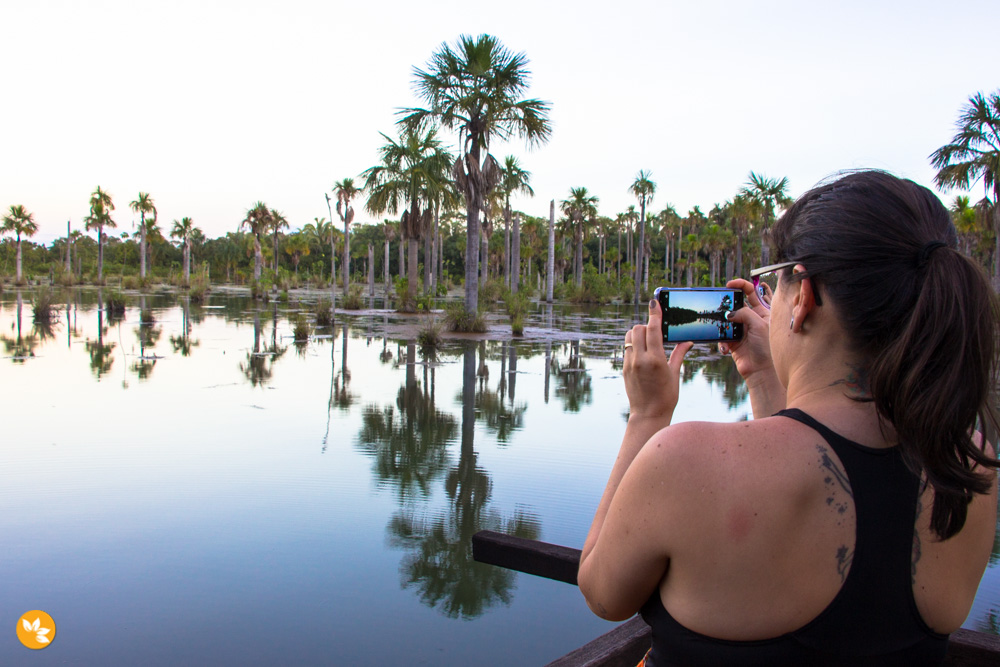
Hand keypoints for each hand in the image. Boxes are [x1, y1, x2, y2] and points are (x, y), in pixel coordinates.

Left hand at [623, 299, 692, 421]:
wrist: (648, 414)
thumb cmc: (666, 396)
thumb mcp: (675, 373)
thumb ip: (679, 354)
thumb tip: (688, 341)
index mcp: (656, 360)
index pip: (653, 330)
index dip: (654, 314)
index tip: (654, 302)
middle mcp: (640, 360)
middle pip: (638, 329)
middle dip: (646, 326)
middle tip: (655, 331)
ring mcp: (630, 364)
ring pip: (629, 337)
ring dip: (638, 333)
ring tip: (648, 341)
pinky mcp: (625, 368)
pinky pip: (627, 348)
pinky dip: (634, 344)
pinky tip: (643, 351)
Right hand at [720, 278, 774, 381]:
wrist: (761, 371)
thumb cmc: (766, 347)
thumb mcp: (758, 324)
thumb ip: (744, 313)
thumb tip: (729, 314)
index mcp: (761, 312)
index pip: (751, 292)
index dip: (740, 285)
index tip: (729, 285)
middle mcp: (751, 320)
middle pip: (735, 305)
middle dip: (727, 306)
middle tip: (720, 308)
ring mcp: (742, 330)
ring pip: (726, 320)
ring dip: (722, 325)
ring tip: (723, 331)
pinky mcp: (733, 342)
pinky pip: (722, 336)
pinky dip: (721, 341)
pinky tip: (726, 348)